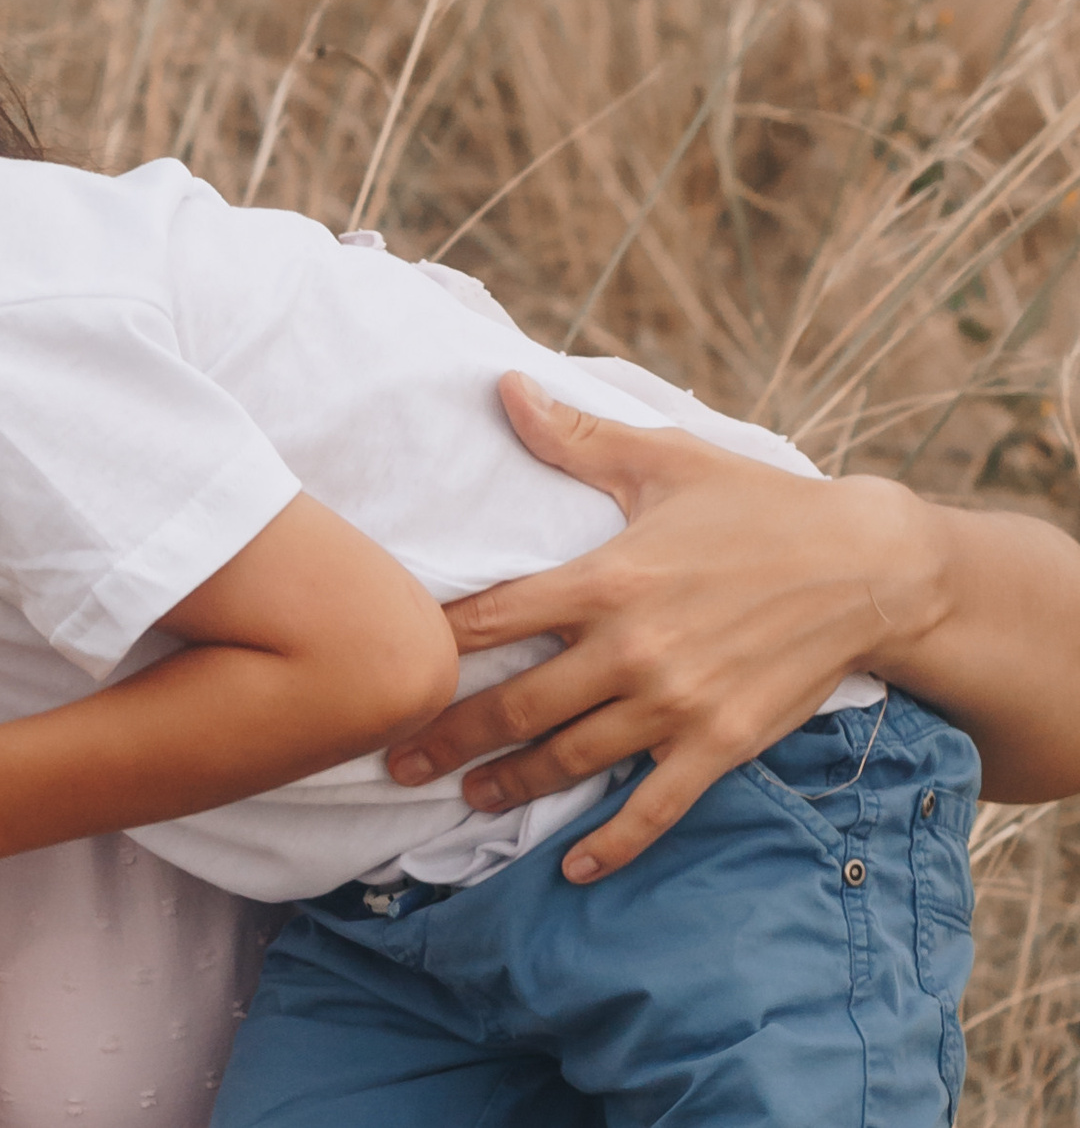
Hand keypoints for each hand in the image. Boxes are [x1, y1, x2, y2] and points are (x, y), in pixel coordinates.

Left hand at [384, 371, 943, 882]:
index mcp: (608, 579)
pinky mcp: (722, 742)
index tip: (383, 665)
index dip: (431, 647)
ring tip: (462, 798)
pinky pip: (655, 805)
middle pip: (515, 704)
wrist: (871, 565)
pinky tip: (575, 869)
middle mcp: (634, 649)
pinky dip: (614, 843)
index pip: (493, 618)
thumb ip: (574, 437)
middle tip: (392, 761)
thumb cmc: (756, 505)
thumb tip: (503, 385)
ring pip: (570, 758)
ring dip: (509, 784)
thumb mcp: (663, 461)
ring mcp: (677, 703)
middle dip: (447, 738)